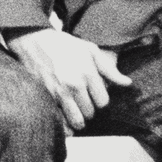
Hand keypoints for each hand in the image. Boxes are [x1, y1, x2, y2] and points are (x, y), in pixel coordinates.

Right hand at [9, 29, 131, 133]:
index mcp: (88, 73)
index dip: (99, 99)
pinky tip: (63, 114)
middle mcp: (75, 84)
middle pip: (90, 113)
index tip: (93, 93)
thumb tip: (127, 84)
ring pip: (77, 120)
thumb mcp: (89, 50)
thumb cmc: (63, 44)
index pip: (103, 102)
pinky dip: (63, 122)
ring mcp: (59, 92)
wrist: (33, 40)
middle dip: (88, 108)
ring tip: (74, 109)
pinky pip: (60, 120)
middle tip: (82, 100)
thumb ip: (109, 69)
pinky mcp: (45, 96)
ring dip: (77, 117)